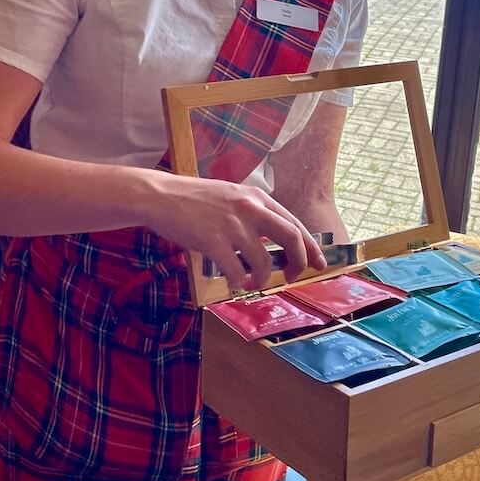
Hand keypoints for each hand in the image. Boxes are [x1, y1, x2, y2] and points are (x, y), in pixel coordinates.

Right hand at [146, 172, 326, 289]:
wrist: (161, 196)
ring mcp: (232, 224)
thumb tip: (272, 240)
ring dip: (262, 279)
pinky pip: (236, 272)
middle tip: (292, 276)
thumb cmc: (194, 199)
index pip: (294, 223)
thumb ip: (253, 214)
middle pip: (291, 237)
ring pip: (263, 261)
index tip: (318, 262)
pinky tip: (233, 283)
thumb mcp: (231, 197)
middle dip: (299, 262)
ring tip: (251, 281)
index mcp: (256, 197)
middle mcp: (250, 208)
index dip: (310, 246)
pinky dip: (238, 283)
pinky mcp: (214, 241)